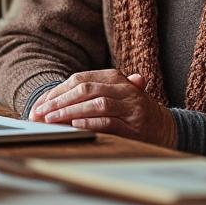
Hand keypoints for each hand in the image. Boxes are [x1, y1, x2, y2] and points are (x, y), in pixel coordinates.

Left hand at [29, 70, 176, 147]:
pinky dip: (90, 122)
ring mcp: (131, 107)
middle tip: (39, 114)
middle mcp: (124, 88)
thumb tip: (48, 102)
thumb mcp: (112, 96)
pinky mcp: (135, 126)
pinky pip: (109, 121)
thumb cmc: (131, 112)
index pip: (79, 79)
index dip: (57, 92)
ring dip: (70, 112)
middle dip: (59, 102)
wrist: (166, 127)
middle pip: (85, 89)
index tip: (39, 105)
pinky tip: (75, 125)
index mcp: (115, 77)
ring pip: (95, 104)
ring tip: (52, 120)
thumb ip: (86, 95)